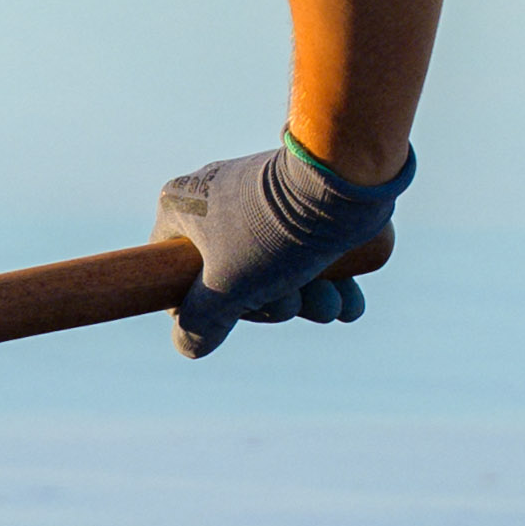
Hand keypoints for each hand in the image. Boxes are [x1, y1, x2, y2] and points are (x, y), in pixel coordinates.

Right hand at [157, 134, 415, 356]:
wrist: (345, 179)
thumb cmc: (273, 234)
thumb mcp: (226, 290)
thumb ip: (199, 322)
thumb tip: (190, 346)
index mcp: (182, 207)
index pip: (175, 276)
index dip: (207, 308)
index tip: (235, 313)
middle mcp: (216, 198)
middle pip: (236, 279)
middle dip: (278, 305)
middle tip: (295, 302)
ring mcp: (262, 199)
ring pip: (279, 268)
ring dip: (311, 300)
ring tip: (333, 302)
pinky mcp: (303, 200)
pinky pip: (307, 249)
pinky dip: (330, 280)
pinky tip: (349, 298)